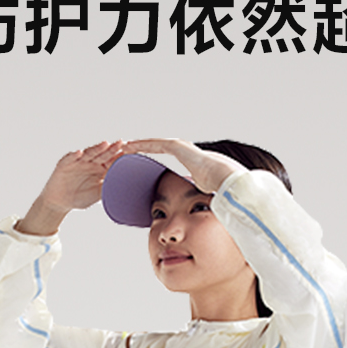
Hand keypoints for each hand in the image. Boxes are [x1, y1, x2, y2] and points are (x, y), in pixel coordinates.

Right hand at [15, 141, 125, 235]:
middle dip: (112, 149)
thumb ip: (110, 188)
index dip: (120, 157)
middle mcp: (90, 162)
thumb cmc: (81, 197)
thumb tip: (127, 188)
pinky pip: (70, 158)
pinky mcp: (65, 164)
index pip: (112, 161)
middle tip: (122, 143)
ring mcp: (78, 161)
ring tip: (105, 144)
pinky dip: (74, 156)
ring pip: (88, 153)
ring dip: (96, 148)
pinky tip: (79, 153)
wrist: (61, 202)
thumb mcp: (98, 194)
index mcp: (100, 169)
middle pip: (103, 154)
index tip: (132, 153)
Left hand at [123, 139, 239, 195]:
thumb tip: (199, 203)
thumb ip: (197, 191)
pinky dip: (141, 145)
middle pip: (156, 146)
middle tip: (127, 150)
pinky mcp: (176, 147)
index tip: (140, 158)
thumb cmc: (216, 185)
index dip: (151, 154)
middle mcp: (182, 148)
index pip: (165, 154)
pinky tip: (129, 146)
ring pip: (153, 144)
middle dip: (142, 147)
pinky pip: (154, 145)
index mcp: (187, 157)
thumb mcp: (203, 188)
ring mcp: (179, 145)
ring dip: (138, 145)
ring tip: (123, 147)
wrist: (223, 176)